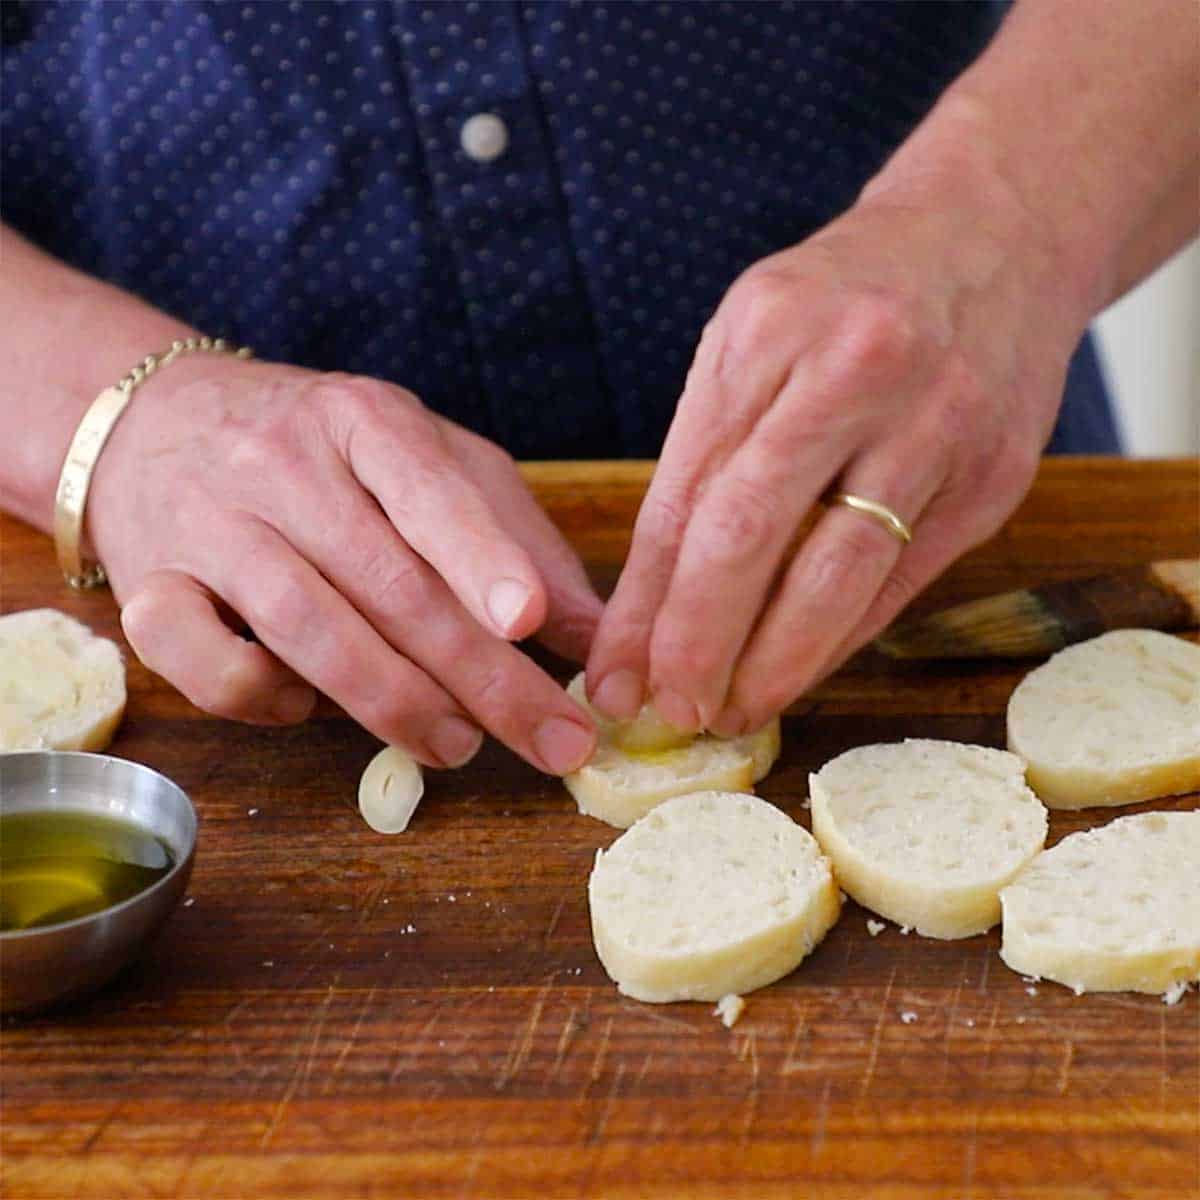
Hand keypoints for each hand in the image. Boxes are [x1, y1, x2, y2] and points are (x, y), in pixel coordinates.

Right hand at [88, 358, 599, 772]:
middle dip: (480, 674)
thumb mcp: (429, 461)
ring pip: (306, 627)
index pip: (427, 485)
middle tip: (551, 739)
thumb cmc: (325, 452)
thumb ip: (514, 538)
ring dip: (393, 702)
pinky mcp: (150, 586)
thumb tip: (597, 635)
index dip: (481, 555)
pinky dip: (269, 703)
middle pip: (387, 581)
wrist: (157, 421)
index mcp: (363, 419)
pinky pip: (208, 666)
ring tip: (460, 746)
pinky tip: (317, 711)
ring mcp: (210, 525)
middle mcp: (282, 464)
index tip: (530, 620)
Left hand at [585, 182, 1086, 734]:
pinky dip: (841, 637)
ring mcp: (934, 423)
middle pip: (750, 536)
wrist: (996, 234)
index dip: (644, 602)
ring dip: (776, 663)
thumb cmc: (846, 300)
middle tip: (671, 711)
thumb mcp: (753, 343)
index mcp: (767, 333)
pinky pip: (899, 579)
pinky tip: (801, 669)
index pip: (685, 496)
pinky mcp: (993, 475)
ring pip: (835, 574)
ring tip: (734, 711)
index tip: (614, 676)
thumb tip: (653, 605)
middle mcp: (852, 372)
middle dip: (698, 643)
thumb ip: (705, 461)